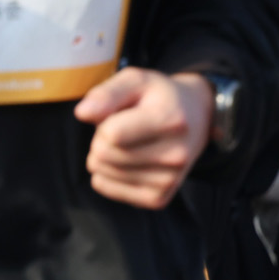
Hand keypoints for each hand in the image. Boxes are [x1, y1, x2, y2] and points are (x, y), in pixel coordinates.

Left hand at [74, 69, 213, 208]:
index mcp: (171, 120)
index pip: (111, 135)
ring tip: (127, 144)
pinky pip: (108, 188)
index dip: (104, 123)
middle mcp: (176, 155)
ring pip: (102, 173)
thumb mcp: (135, 81)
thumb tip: (82, 114)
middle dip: (101, 140)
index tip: (120, 116)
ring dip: (103, 157)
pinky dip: (106, 175)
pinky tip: (125, 162)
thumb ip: (107, 93)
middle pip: (103, 155)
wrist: (196, 119)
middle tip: (122, 130)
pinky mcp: (159, 198)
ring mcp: (170, 180)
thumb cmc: (158, 97)